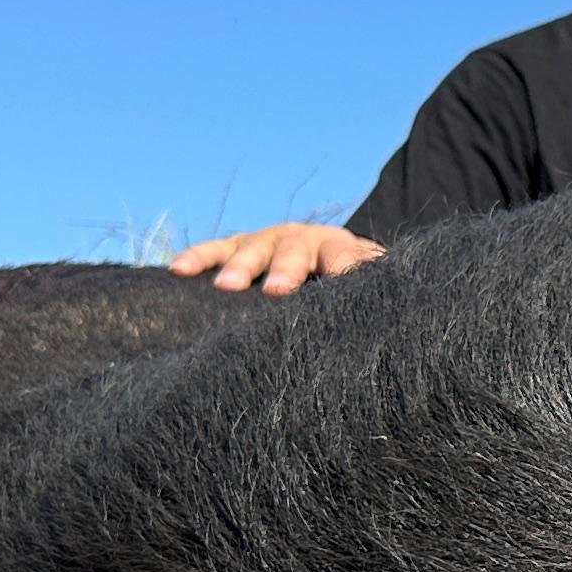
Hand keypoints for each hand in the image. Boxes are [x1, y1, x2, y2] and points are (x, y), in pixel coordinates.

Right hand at [170, 221, 384, 295]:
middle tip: (276, 292)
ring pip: (253, 247)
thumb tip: (393, 332)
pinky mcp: (240, 247)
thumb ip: (375, 302)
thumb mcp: (369, 294)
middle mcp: (304, 238)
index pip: (346, 257)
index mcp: (342, 249)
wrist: (328, 263)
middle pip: (294, 250)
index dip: (343, 271)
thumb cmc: (349, 290)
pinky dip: (198, 257)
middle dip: (286, 269)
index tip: (340, 287)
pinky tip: (177, 269)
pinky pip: (215, 250)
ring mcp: (269, 240)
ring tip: (226, 286)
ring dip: (240, 266)